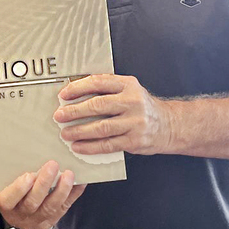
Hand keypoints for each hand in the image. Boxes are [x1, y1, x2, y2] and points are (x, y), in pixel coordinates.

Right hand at [0, 160, 85, 228]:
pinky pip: (63, 208)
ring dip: (61, 190)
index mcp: (6, 204)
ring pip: (49, 208)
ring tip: (68, 175)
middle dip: (44, 183)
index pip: (9, 199)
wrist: (16, 211)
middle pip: (32, 202)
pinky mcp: (50, 221)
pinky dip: (72, 195)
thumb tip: (20, 152)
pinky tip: (79, 184)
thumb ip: (11, 173)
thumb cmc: (10, 191)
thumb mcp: (4, 182)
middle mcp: (20, 215)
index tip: (28, 175)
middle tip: (52, 166)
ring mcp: (36, 220)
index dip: (19, 189)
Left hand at [55, 75, 170, 155]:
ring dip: (80, 131)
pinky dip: (90, 146)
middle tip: (59, 116)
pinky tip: (79, 146)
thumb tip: (75, 91)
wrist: (168, 125)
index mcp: (128, 85)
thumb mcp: (129, 89)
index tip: (63, 95)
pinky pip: (107, 144)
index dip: (78, 88)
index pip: (98, 82)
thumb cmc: (142, 106)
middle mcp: (132, 102)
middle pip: (98, 105)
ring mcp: (134, 122)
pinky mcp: (134, 140)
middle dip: (75, 111)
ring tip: (66, 133)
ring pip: (101, 127)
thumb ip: (107, 88)